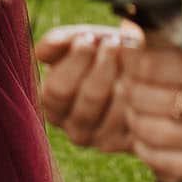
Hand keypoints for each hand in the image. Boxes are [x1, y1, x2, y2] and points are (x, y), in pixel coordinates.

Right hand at [36, 23, 138, 152]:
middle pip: (89, 98)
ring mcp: (100, 140)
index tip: (89, 38)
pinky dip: (142, 93)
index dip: (75, 60)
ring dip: (126, 75)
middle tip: (113, 42)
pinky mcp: (127, 143)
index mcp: (54, 105)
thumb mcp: (80, 40)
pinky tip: (142, 75)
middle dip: (103, 65)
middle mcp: (73, 128)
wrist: (142, 71)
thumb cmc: (104, 51)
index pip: (58, 90)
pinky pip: (137, 119)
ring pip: (116, 109)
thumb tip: (40, 55)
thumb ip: (56, 43)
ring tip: (131, 53)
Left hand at [119, 40, 181, 181]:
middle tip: (129, 89)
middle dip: (128, 92)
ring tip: (138, 117)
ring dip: (134, 124)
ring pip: (147, 132)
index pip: (150, 62)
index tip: (130, 59)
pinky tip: (152, 144)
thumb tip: (133, 24)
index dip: (130, 61)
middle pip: (143, 97)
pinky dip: (149, 154)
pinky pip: (165, 164)